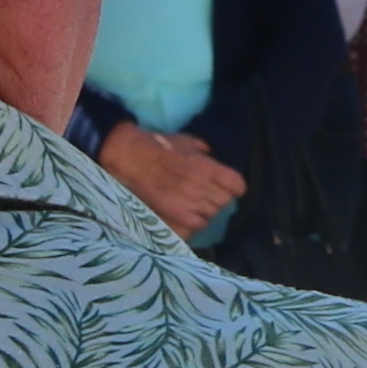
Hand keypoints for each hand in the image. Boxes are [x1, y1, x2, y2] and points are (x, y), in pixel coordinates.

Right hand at [100, 119, 245, 240]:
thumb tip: (218, 162)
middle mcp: (200, 187)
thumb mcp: (189, 142)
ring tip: (195, 202)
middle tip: (208, 192)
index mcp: (206, 167)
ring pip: (212, 214)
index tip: (230, 186)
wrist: (129, 157)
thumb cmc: (159, 146)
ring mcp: (187, 204)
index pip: (237, 185)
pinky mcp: (175, 216)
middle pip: (225, 201)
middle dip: (219, 197)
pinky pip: (197, 225)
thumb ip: (208, 154)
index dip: (234, 186)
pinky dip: (195, 221)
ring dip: (207, 209)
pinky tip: (188, 212)